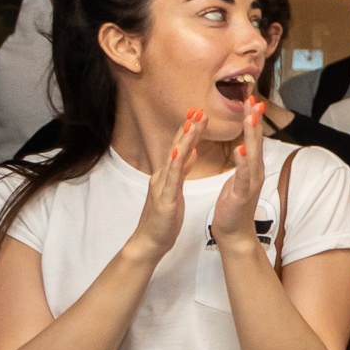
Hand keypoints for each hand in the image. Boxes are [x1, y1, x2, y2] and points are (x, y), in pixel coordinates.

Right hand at [127, 110, 204, 263]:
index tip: (199, 111)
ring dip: (183, 140)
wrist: (150, 240)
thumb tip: (191, 151)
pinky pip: (172, 179)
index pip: (180, 146)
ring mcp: (162, 186)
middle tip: (198, 109)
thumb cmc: (164, 217)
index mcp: (168, 173)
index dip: (189, 129)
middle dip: (187, 128)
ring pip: (174, 159)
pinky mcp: (165, 199)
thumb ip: (183, 169)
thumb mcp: (176, 189)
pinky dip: (177, 165)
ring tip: (192, 123)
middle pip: (176, 147)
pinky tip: (182, 152)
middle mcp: (163, 175)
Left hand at [209, 104, 268, 251]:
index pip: (252, 138)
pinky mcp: (242, 195)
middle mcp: (255, 172)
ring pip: (252, 155)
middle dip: (254, 120)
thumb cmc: (233, 206)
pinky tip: (240, 150)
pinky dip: (242, 162)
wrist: (234, 232)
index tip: (250, 98)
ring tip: (250, 118)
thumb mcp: (237, 178)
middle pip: (256, 142)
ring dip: (251, 136)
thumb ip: (242, 162)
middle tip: (254, 100)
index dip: (252, 118)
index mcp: (251, 167)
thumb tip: (244, 146)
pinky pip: (243, 176)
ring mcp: (250, 183)